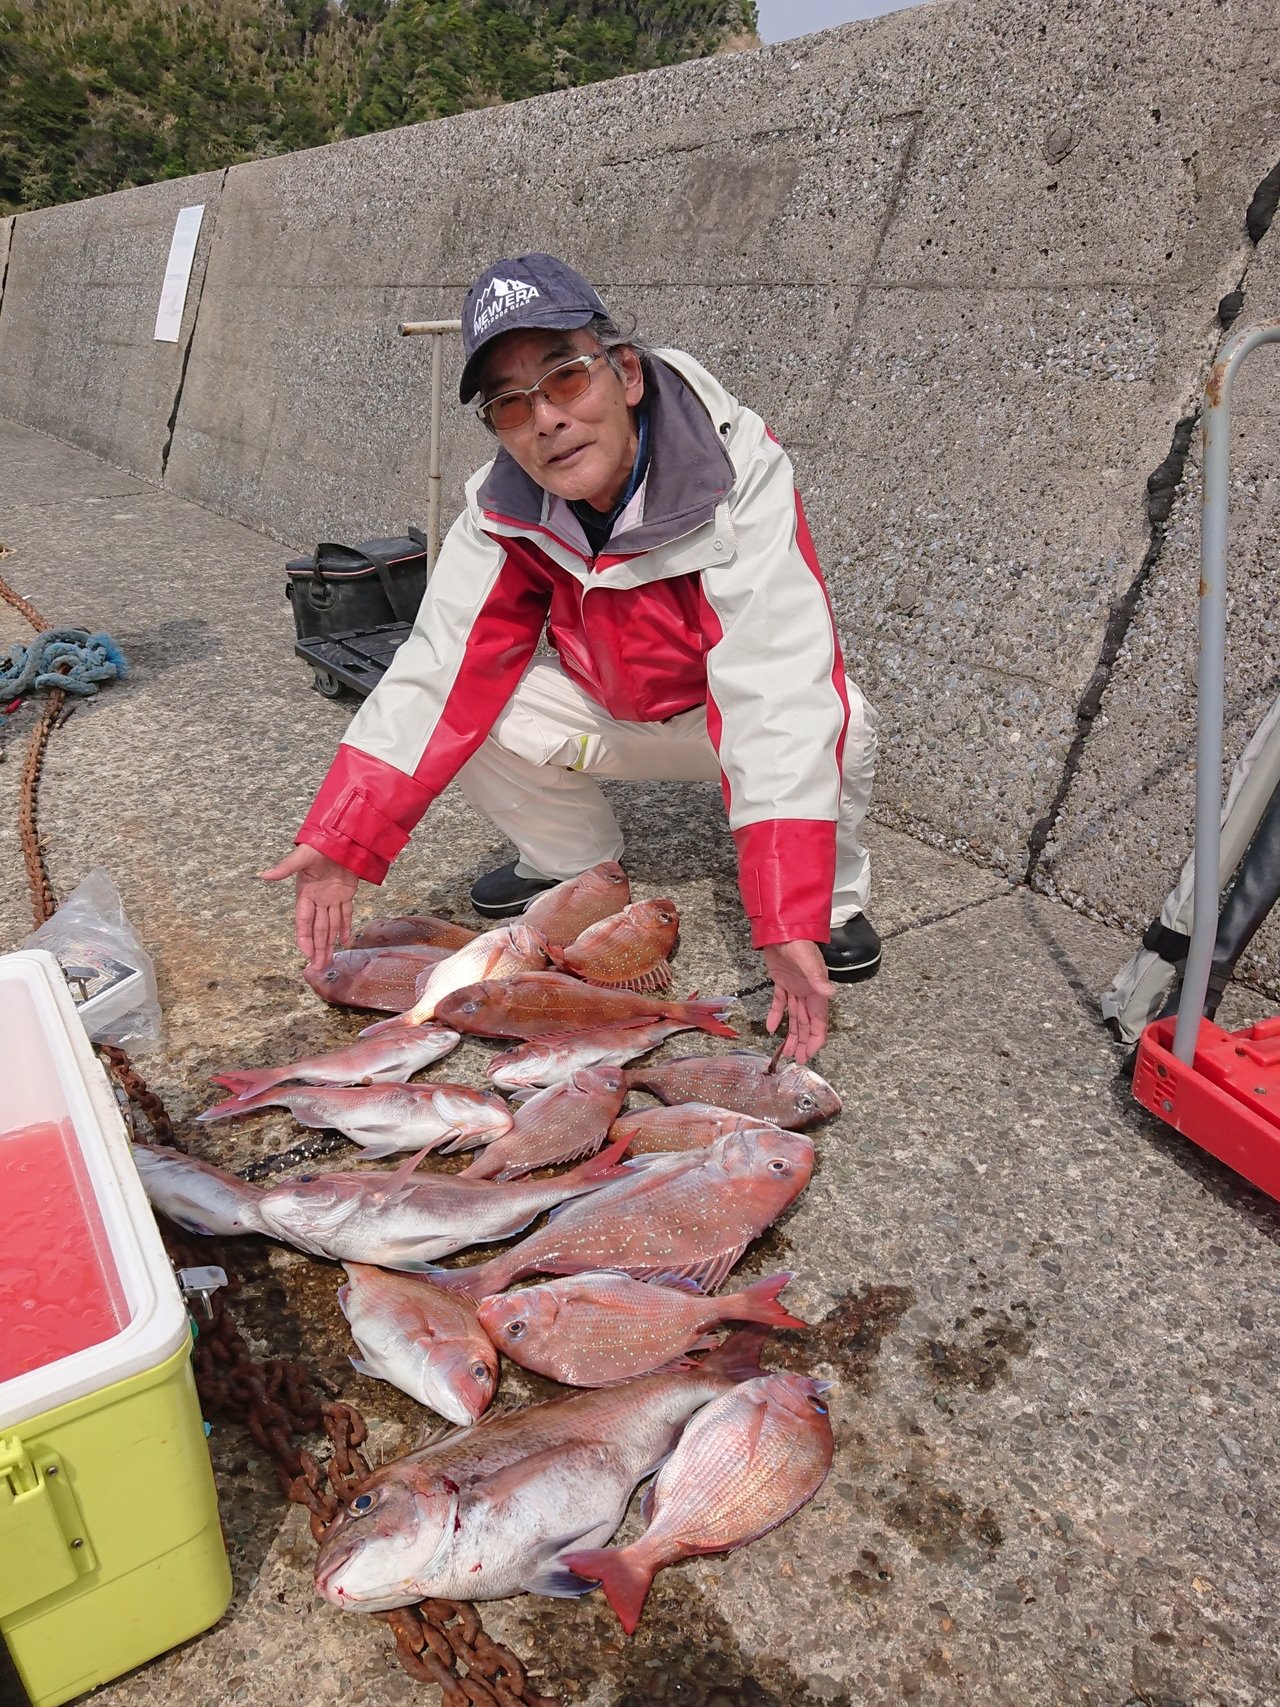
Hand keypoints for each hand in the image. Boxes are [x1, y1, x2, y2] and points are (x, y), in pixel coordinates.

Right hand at [261, 845, 359, 968]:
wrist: (343, 836)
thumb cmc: (320, 845)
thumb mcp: (302, 856)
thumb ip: (285, 868)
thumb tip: (263, 875)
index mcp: (305, 892)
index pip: (303, 920)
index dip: (304, 937)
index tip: (306, 953)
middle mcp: (318, 898)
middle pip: (318, 928)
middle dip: (318, 947)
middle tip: (319, 966)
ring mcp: (332, 897)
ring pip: (331, 925)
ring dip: (330, 942)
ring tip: (328, 961)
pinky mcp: (347, 893)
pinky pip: (346, 914)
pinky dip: (346, 927)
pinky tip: (345, 941)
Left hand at [761, 940, 833, 1065]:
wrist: (781, 927)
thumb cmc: (797, 942)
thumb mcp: (807, 960)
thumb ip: (817, 978)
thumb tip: (829, 994)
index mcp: (816, 990)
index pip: (819, 1020)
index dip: (816, 1039)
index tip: (811, 1054)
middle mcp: (807, 991)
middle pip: (807, 1022)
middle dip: (804, 1042)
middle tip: (798, 1059)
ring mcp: (794, 987)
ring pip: (795, 1016)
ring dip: (792, 1034)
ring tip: (787, 1052)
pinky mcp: (781, 981)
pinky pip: (779, 1002)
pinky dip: (774, 1015)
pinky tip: (770, 1028)